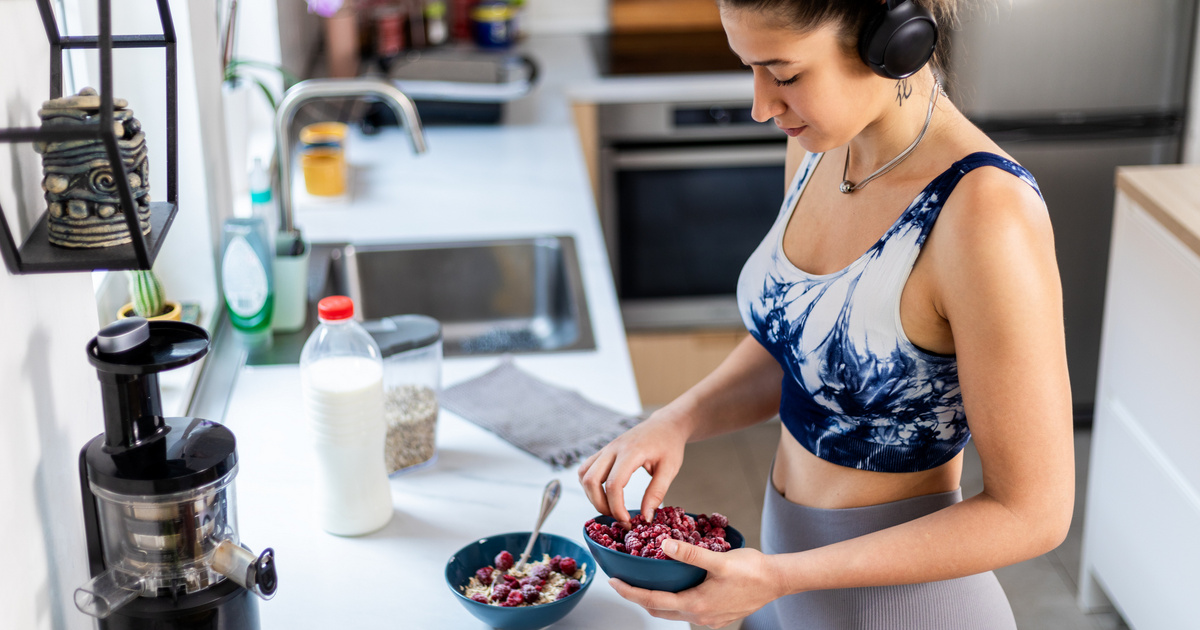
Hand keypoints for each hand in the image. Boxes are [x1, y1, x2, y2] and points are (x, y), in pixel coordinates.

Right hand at [577, 407, 690, 522]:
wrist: (665, 424)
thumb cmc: (669, 445)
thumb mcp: (670, 469)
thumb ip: (656, 493)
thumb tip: (645, 517)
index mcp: (631, 452)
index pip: (614, 484)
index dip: (617, 508)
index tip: (628, 521)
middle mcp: (613, 448)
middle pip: (591, 480)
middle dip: (600, 504)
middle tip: (618, 517)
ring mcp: (606, 449)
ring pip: (584, 475)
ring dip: (592, 496)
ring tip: (611, 507)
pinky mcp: (604, 451)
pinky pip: (586, 469)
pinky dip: (590, 485)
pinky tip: (605, 494)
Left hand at [610, 539, 786, 627]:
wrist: (779, 581)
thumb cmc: (753, 570)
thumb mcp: (719, 559)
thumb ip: (690, 554)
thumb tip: (664, 544)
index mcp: (696, 604)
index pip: (654, 600)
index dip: (631, 592)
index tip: (614, 583)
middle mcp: (700, 616)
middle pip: (659, 610)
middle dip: (638, 598)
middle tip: (622, 583)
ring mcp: (709, 619)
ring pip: (673, 612)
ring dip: (656, 601)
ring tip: (643, 584)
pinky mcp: (717, 616)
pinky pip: (687, 612)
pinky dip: (674, 602)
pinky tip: (674, 587)